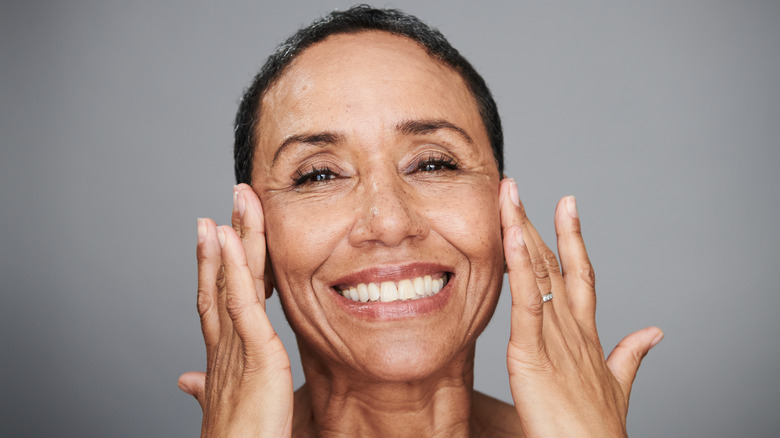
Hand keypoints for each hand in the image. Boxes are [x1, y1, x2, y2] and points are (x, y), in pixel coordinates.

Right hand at [178, 184, 293, 436]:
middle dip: (229, 235)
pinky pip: (244, 302)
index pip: (219, 296)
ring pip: (233, 280)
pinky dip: (235, 268)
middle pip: (225, 277)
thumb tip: (188, 382)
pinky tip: (232, 239)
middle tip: (234, 196)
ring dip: (232, 238)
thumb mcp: (222, 403)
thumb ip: (206, 386)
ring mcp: (237, 343)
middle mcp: (225, 340)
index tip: (217, 229)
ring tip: (233, 201)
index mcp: (224, 350)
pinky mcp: (256, 351)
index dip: (216, 261)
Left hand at [499, 178, 662, 436]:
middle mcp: (572, 326)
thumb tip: (654, 332)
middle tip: (515, 185)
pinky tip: (512, 238)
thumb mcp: (616, 383)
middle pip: (552, 263)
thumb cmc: (596, 427)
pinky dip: (519, 269)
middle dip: (534, 222)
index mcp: (585, 332)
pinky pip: (526, 302)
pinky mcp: (532, 351)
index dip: (571, 237)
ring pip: (537, 273)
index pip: (579, 273)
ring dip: (520, 230)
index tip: (567, 202)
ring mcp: (554, 335)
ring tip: (508, 194)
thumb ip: (631, 354)